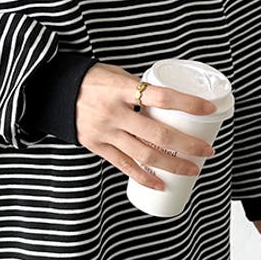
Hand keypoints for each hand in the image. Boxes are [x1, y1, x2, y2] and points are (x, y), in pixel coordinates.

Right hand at [75, 62, 217, 190]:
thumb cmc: (89, 78)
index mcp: (122, 89)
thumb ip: (139, 88)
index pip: (162, 97)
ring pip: (144, 154)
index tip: (209, 110)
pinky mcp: (95, 145)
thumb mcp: (116, 74)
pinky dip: (143, 177)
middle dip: (188, 145)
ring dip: (172, 165)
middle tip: (207, 151)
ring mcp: (104, 131)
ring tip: (192, 170)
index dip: (189, 104)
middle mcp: (114, 112)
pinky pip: (123, 165)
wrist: (51, 90)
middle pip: (158, 134)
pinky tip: (160, 184)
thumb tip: (166, 101)